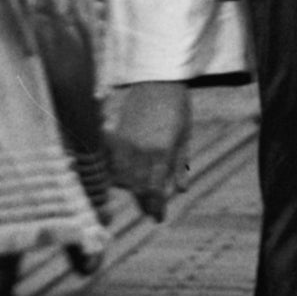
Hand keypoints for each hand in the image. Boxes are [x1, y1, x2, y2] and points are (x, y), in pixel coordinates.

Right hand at [106, 78, 191, 215]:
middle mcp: (141, 151)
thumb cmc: (177, 106)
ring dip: (131, 189)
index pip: (156, 190)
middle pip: (138, 188)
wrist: (158, 77)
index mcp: (161, 152)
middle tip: (151, 211)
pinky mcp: (116, 135)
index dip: (156, 207)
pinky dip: (115, 172)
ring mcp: (126, 143)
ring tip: (139, 194)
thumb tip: (179, 191)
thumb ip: (180, 164)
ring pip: (122, 178)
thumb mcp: (184, 136)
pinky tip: (120, 177)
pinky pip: (111, 162)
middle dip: (144, 202)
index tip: (158, 217)